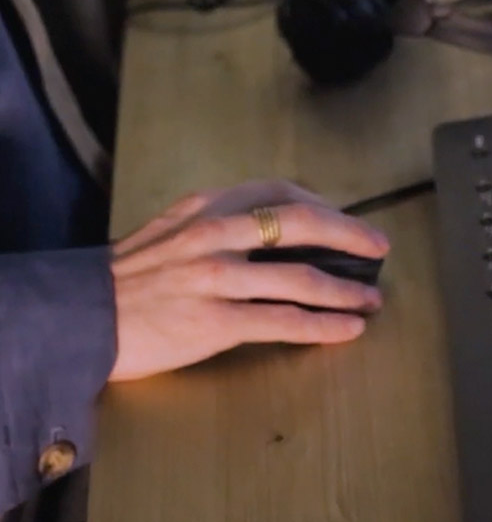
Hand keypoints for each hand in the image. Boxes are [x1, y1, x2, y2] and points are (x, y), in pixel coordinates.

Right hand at [109, 180, 389, 381]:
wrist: (81, 318)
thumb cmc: (130, 278)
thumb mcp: (174, 229)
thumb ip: (223, 224)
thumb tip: (282, 232)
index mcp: (208, 205)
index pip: (282, 193)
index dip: (325, 207)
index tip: (348, 222)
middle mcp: (216, 233)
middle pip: (303, 224)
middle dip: (351, 235)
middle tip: (379, 249)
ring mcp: (217, 278)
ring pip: (301, 278)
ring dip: (347, 290)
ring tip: (372, 299)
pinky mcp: (216, 322)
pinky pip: (284, 321)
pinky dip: (325, 326)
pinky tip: (348, 329)